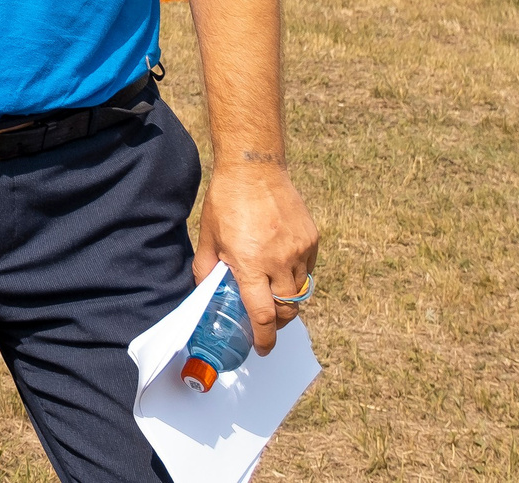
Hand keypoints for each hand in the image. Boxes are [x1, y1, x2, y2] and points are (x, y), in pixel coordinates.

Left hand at [195, 159, 317, 356]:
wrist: (254, 168)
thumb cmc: (226, 202)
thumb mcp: (207, 238)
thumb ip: (207, 270)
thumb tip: (207, 294)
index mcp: (250, 264)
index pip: (264, 316)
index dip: (264, 339)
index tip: (262, 349)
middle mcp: (279, 261)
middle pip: (288, 310)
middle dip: (278, 323)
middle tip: (267, 322)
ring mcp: (299, 250)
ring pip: (300, 292)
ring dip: (288, 300)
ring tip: (273, 294)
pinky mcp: (311, 239)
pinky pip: (308, 271)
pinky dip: (296, 277)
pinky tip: (281, 267)